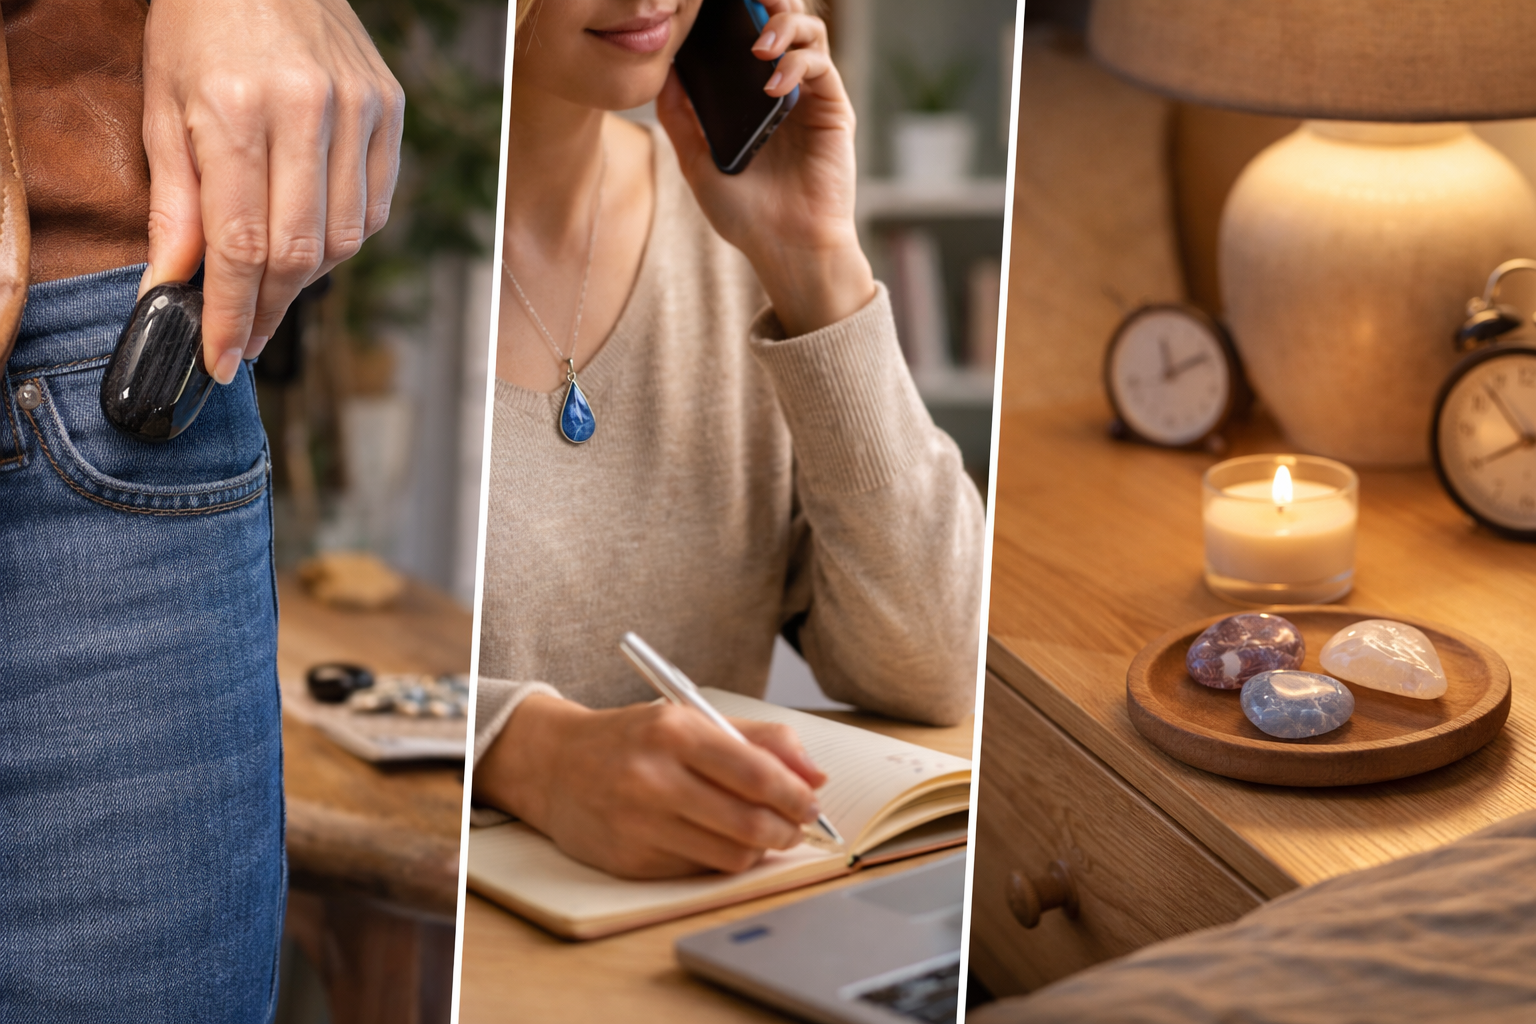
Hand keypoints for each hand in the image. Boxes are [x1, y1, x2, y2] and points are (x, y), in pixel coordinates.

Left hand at [141, 0, 404, 383]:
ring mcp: (358, 111)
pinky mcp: (389, 112)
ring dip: (306, 277)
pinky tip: (312, 236)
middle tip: (242, 337)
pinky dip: (343, 238)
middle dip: (267, 308)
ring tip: (271, 282)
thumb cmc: (200, 25)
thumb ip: (173, 203)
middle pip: (299, 252)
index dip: (229, 313)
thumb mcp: (162, 106)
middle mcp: (306, 111)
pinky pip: (376, 207)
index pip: (241, 244)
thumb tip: (170, 288)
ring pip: (345, 238)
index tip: (219, 358)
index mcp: (237, 109)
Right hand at [475, 694, 828, 878]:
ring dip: (760, 850)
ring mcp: (639, 824)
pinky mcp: (629, 861)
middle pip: (749, 822)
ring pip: (730, 855)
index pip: (756, 774)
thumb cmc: (634, 740)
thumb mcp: (691, 720)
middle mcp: (653, 779)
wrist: (555, 766)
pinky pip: (698, 870)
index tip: (811, 803)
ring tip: (762, 834)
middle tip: (796, 826)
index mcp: (674, 732)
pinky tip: (717, 841)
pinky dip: (720, 859)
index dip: (795, 795)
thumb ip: (760, 741)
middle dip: (787, 830)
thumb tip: (816, 776)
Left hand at [655, 0, 874, 336]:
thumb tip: (662, 72)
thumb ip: (681, 118)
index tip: (713, 6)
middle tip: (744, 1)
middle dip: (766, 3)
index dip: (736, 14)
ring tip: (757, 44)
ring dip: (783, 24)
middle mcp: (785, 92)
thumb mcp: (698, 164)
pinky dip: (795, 64)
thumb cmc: (748, 217)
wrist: (787, 251)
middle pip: (784, 21)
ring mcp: (812, 98)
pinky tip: (771, 85)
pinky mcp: (835, 110)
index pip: (748, 37)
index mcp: (753, 100)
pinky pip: (820, 65)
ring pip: (809, 32)